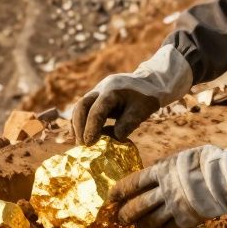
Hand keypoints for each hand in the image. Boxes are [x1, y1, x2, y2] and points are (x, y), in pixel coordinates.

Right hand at [69, 45, 192, 144]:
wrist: (148, 82)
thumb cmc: (146, 97)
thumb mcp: (142, 110)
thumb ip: (128, 123)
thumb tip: (115, 138)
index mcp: (112, 91)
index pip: (96, 110)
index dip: (91, 127)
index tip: (89, 143)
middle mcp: (100, 89)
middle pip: (81, 106)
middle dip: (79, 126)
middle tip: (82, 145)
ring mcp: (96, 92)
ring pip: (79, 107)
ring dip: (77, 125)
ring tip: (80, 143)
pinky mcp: (96, 97)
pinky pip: (84, 109)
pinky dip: (81, 122)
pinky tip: (82, 137)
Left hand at [109, 143, 226, 227]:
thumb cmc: (207, 161)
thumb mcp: (182, 157)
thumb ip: (167, 166)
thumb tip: (156, 170)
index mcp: (162, 170)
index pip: (133, 182)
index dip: (120, 191)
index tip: (111, 196)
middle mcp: (165, 190)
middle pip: (137, 205)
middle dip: (125, 213)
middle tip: (118, 218)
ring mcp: (175, 206)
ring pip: (150, 221)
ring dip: (139, 225)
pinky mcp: (186, 219)